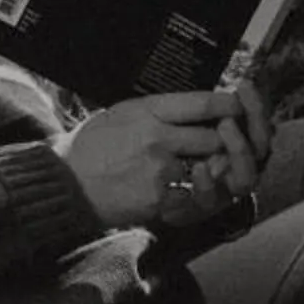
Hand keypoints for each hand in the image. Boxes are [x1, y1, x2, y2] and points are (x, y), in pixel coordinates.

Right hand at [55, 88, 268, 230]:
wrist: (65, 183)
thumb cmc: (91, 145)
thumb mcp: (122, 112)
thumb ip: (157, 109)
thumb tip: (192, 107)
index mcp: (147, 111)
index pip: (202, 104)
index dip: (228, 105)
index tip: (238, 106)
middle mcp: (158, 138)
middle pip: (214, 137)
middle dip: (226, 141)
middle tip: (228, 141)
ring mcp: (160, 171)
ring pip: (208, 168)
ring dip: (212, 168)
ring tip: (206, 165)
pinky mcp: (159, 199)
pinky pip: (193, 194)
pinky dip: (193, 192)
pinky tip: (183, 188)